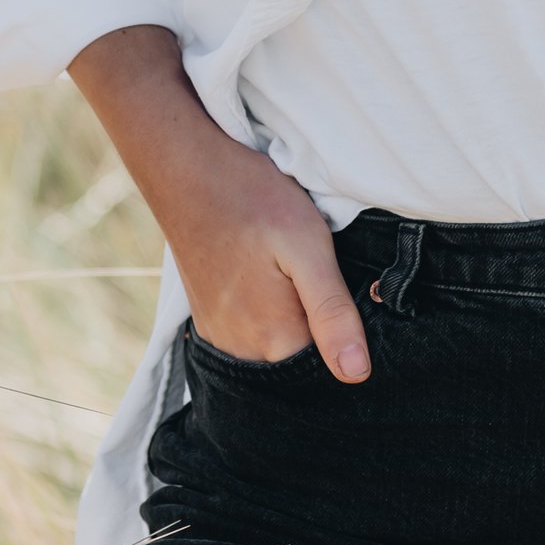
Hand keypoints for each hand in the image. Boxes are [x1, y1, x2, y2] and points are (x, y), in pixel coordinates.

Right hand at [66, 25, 370, 378]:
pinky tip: (266, 276)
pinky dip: (267, 313)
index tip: (346, 291)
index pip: (330, 365)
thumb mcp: (309, 248)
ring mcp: (220, 337)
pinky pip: (251, 334)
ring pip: (276, 345)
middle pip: (301, 357)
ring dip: (292, 319)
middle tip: (314, 272)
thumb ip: (333, 313)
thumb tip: (356, 373)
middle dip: (318, 325)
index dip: (348, 332)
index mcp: (274, 340)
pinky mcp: (208, 320)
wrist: (188, 170)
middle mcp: (242, 351)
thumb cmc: (253, 201)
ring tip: (287, 271)